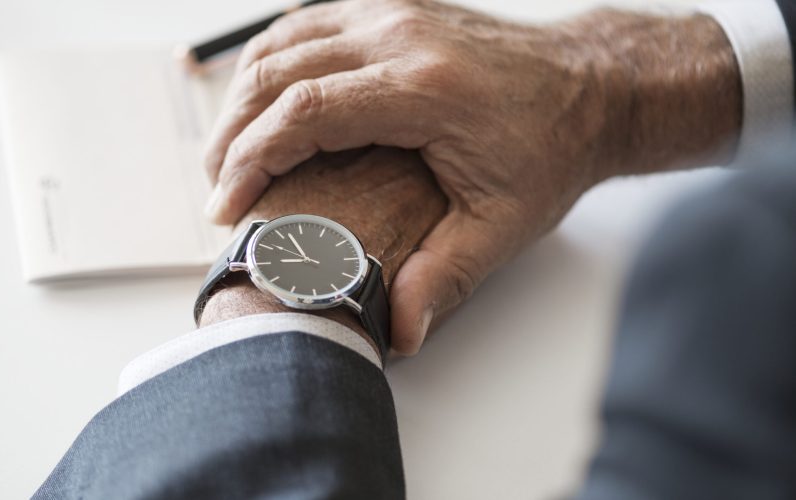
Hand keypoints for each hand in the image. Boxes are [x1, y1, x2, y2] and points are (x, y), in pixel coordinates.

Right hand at [203, 0, 739, 353]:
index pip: (302, 113)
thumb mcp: (504, 224)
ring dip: (242, 96)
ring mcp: (391, 13)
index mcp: (422, 88)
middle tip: (218, 188)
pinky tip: (263, 100)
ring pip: (281, 41)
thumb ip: (444, 277)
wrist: (592, 87)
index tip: (226, 205)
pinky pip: (306, 24)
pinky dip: (271, 62)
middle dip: (230, 134)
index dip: (249, 160)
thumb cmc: (551, 148)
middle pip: (275, 72)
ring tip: (229, 152)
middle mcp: (398, 36)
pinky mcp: (390, 10)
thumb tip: (398, 333)